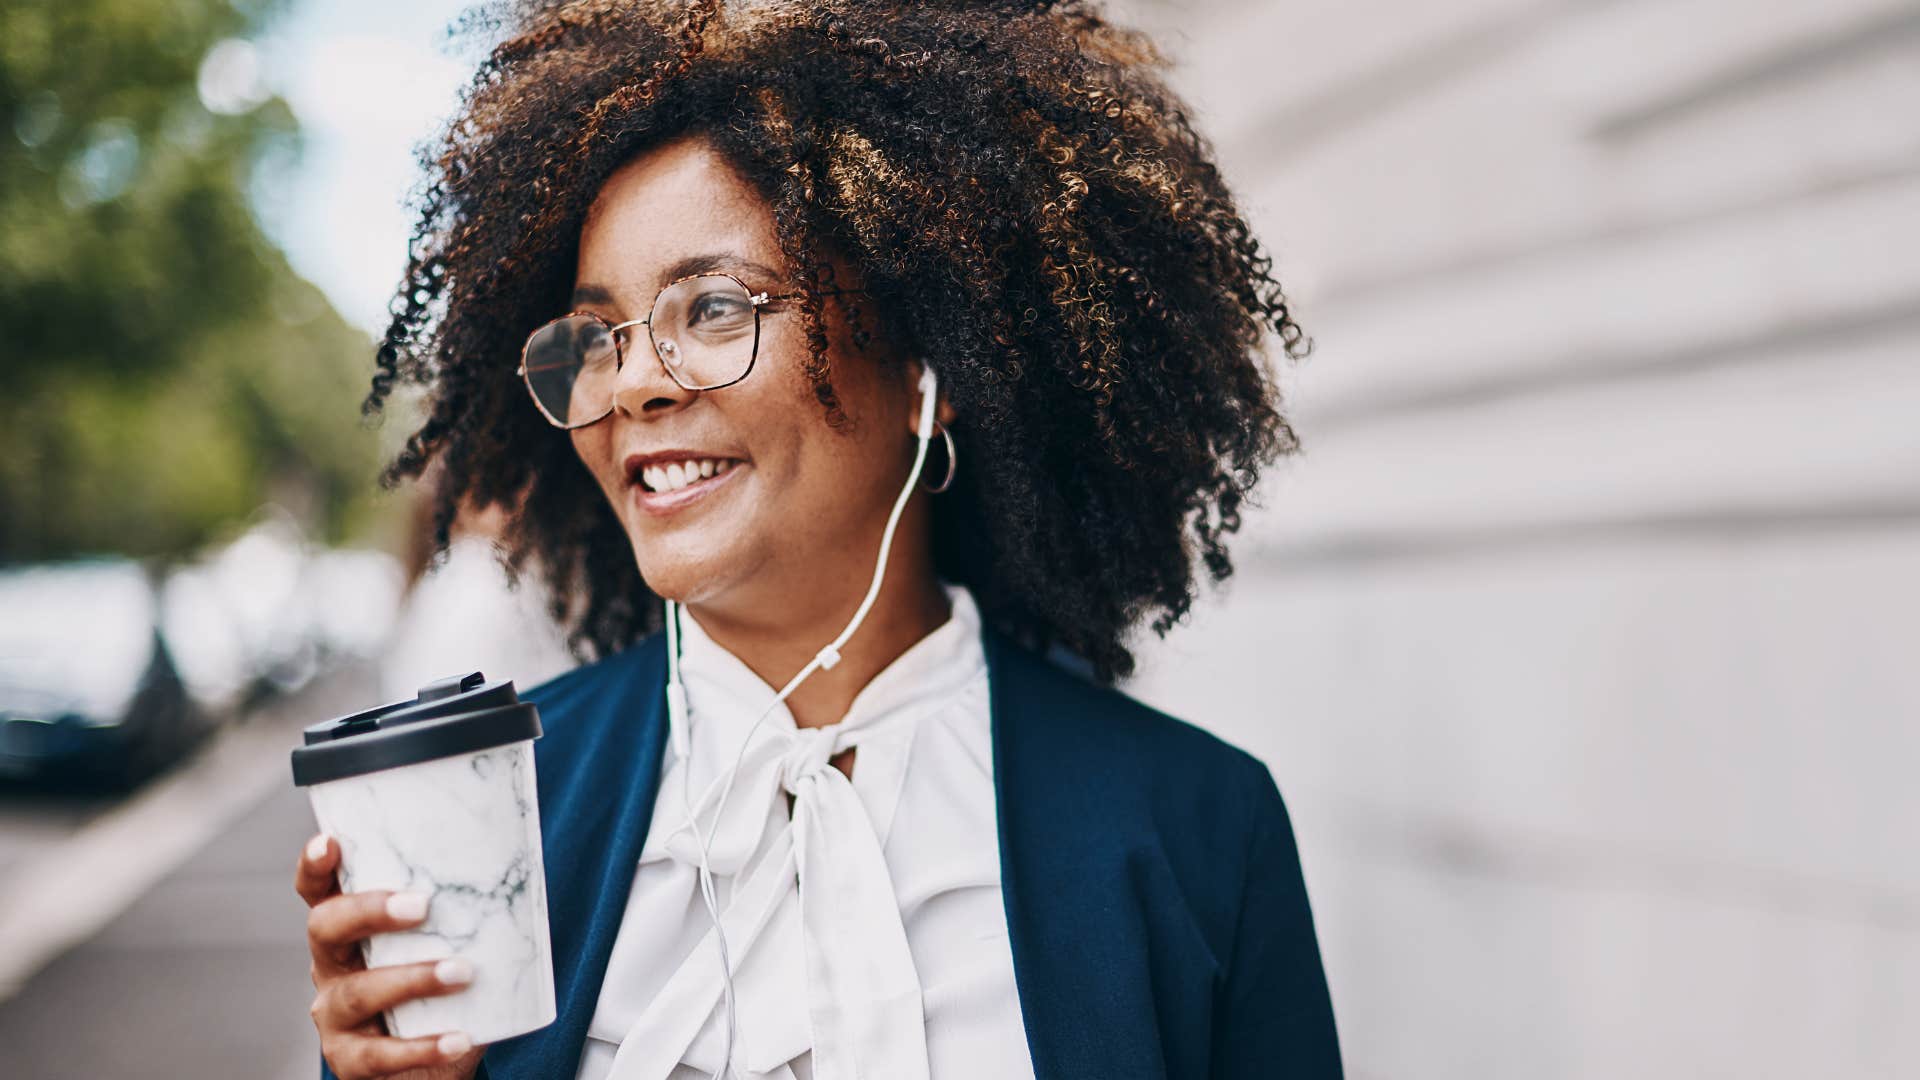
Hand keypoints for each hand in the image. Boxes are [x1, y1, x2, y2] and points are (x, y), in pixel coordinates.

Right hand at [296, 832, 487, 1078]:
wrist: (430, 1068)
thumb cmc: (439, 994)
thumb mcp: (443, 947)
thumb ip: (460, 914)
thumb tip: (523, 866)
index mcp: (349, 931)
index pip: (319, 892)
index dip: (315, 866)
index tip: (330, 843)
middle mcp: (331, 967)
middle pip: (326, 929)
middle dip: (370, 911)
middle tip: (421, 905)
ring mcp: (335, 1015)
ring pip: (358, 992)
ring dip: (412, 979)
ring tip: (461, 973)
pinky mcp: (350, 1060)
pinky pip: (381, 1054)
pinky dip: (422, 1046)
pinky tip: (458, 1037)